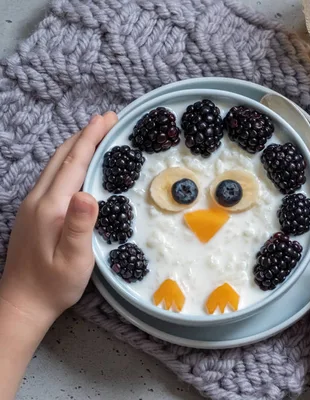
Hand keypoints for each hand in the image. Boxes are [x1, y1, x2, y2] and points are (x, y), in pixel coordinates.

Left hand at [0, 112, 117, 324]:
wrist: (22, 302)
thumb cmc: (55, 284)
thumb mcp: (74, 259)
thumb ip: (80, 226)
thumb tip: (88, 193)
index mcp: (51, 207)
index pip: (74, 164)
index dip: (90, 139)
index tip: (107, 119)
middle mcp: (38, 200)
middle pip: (62, 157)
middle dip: (84, 134)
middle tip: (108, 119)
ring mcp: (32, 205)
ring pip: (55, 165)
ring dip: (75, 145)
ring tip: (96, 134)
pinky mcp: (33, 212)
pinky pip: (52, 176)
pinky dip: (68, 161)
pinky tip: (78, 164)